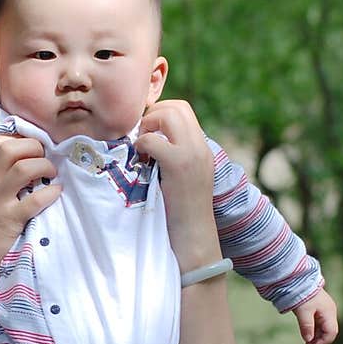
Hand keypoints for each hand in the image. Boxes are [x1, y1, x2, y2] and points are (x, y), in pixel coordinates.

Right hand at [0, 135, 60, 286]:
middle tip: (44, 159)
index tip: (31, 150)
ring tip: (52, 175)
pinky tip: (56, 193)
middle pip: (10, 149)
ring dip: (44, 167)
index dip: (18, 140)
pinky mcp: (9, 220)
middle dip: (34, 148)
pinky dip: (50, 194)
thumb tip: (22, 160)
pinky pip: (34, 200)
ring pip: (23, 169)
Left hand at [135, 100, 218, 268]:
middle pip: (177, 106)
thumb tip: (149, 141)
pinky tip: (140, 161)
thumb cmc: (181, 213)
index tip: (147, 132)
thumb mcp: (183, 178)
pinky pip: (153, 140)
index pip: (183, 110)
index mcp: (202, 148)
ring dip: (149, 126)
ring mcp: (192, 154)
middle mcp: (200, 147)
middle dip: (153, 115)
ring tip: (142, 148)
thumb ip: (173, 156)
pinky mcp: (179, 166)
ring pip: (169, 114)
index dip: (160, 113)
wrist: (193, 237)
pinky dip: (142, 145)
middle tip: (142, 137)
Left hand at [293, 287, 338, 343]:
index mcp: (329, 313)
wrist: (300, 280)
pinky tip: (307, 333)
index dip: (323, 341)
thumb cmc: (303, 295)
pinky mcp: (320, 309)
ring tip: (307, 341)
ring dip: (317, 335)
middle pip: (330, 331)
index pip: (332, 332)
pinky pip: (320, 322)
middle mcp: (330, 312)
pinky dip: (315, 329)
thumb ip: (306, 326)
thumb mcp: (303, 312)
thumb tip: (308, 341)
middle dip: (320, 339)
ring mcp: (326, 310)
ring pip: (325, 327)